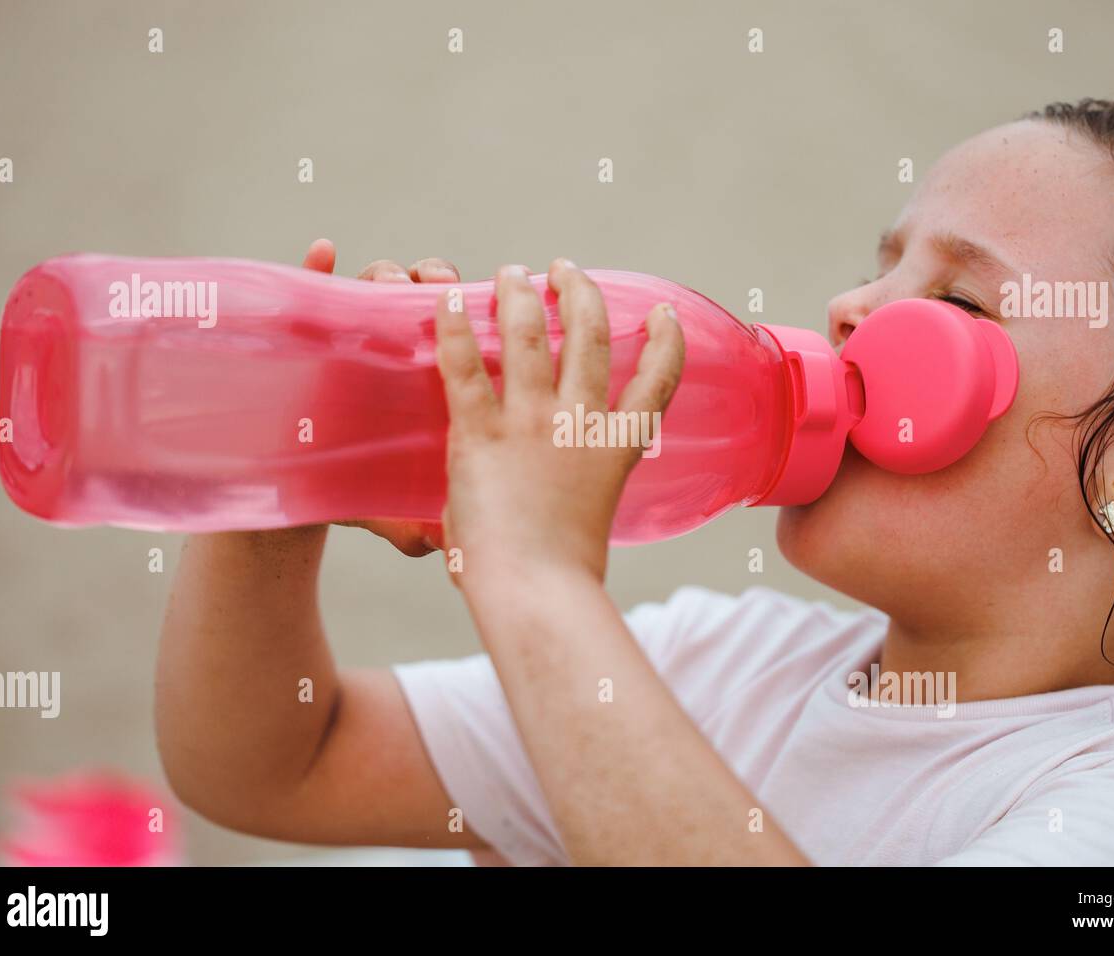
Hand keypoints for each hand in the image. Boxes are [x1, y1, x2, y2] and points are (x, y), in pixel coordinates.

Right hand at [300, 238, 458, 555]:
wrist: (307, 498)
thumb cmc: (366, 492)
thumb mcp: (404, 505)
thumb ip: (427, 521)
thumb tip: (443, 547)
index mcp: (438, 379)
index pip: (469, 335)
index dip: (481, 316)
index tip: (500, 303)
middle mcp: (402, 349)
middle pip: (430, 298)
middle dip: (438, 279)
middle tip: (440, 281)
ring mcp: (357, 339)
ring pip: (380, 290)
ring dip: (388, 275)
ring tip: (392, 278)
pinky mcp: (310, 338)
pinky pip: (313, 294)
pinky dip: (317, 268)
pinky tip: (324, 251)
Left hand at [434, 259, 683, 584]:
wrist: (535, 591)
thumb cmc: (561, 577)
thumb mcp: (586, 521)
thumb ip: (570, 496)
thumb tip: (539, 509)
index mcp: (616, 447)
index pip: (658, 380)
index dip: (665, 340)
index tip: (662, 313)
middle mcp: (580, 423)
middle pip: (591, 336)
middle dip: (581, 293)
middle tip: (565, 271)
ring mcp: (531, 423)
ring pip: (530, 334)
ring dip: (520, 294)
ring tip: (512, 273)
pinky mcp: (480, 432)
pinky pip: (463, 365)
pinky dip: (453, 326)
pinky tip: (447, 299)